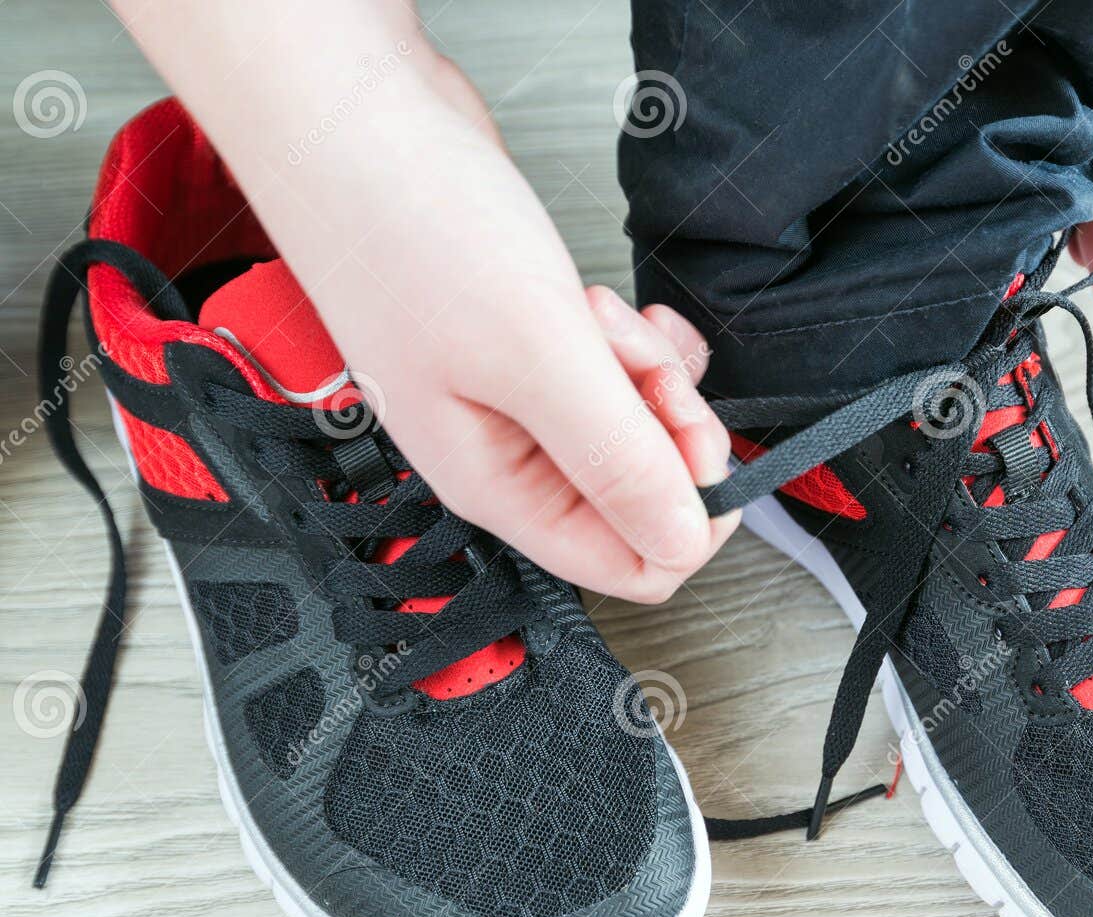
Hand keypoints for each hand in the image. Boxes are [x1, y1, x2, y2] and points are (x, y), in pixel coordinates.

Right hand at [116, 2, 735, 602]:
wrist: (350, 117)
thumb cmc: (406, 227)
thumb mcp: (535, 356)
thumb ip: (616, 459)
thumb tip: (681, 542)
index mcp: (499, 487)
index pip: (631, 566)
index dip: (685, 513)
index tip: (687, 435)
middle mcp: (510, 455)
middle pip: (645, 493)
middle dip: (669, 423)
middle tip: (641, 361)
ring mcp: (520, 399)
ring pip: (639, 426)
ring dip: (648, 369)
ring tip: (595, 314)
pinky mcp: (534, 347)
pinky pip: (620, 374)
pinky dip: (634, 339)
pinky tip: (601, 302)